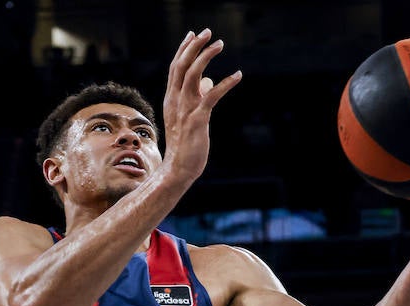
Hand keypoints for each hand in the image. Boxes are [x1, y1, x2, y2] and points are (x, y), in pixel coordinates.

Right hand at [161, 29, 241, 188]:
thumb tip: (209, 82)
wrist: (178, 169)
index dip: (184, 49)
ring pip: (193, 75)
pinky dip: (226, 83)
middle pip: (182, 65)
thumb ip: (197, 97)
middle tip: (208, 32)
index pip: (175, 68)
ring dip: (206, 56)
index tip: (193, 34)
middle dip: (194, 46)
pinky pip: (212, 96)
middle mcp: (176, 101)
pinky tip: (238, 75)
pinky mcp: (198, 120)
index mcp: (171, 99)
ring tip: (220, 44)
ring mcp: (186, 110)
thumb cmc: (185, 145)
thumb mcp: (188, 117)